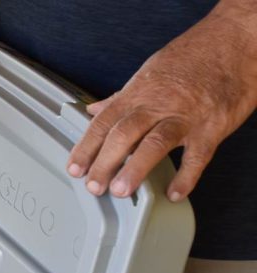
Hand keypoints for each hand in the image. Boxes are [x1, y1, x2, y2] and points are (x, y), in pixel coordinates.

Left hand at [67, 3, 256, 201]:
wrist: (235, 41)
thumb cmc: (192, 58)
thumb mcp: (149, 72)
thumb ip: (121, 97)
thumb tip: (93, 110)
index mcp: (139, 93)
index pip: (104, 122)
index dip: (86, 147)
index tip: (74, 169)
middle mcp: (158, 104)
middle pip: (124, 134)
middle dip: (104, 162)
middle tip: (94, 186)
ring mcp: (186, 116)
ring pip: (155, 143)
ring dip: (135, 168)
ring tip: (120, 190)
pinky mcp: (212, 126)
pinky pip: (197, 155)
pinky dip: (186, 177)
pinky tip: (174, 193)